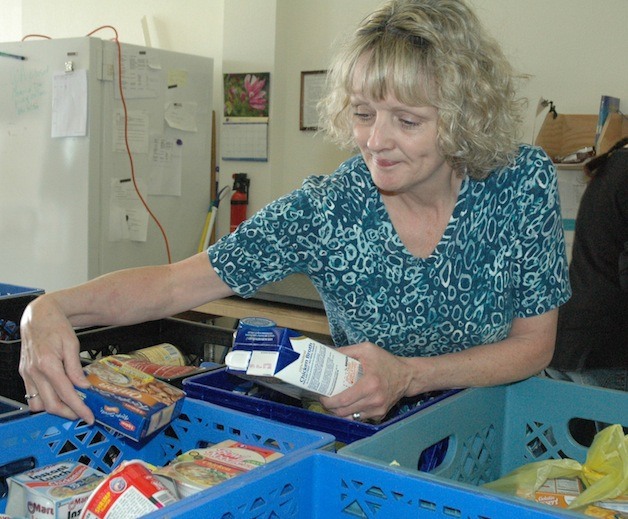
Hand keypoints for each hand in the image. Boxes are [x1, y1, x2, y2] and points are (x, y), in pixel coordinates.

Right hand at [19, 295, 93, 423]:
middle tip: (82, 414)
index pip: (66, 394)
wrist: (39, 316)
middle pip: (51, 404)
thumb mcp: (72, 344)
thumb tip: (83, 386)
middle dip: (68, 413)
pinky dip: (45, 400)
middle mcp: (34, 372)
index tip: (89, 416)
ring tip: (71, 405)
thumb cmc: (56, 326)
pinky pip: (32, 395)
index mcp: (48, 364)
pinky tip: (58, 396)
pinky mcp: (24, 374)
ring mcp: (27, 374)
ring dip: (55, 409)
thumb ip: (76, 368)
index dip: (79, 408)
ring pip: (39, 403)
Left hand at [319, 342, 413, 421]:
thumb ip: (346, 351)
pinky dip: (351, 413)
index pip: (343, 400)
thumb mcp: (366, 349)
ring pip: (351, 417)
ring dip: (339, 412)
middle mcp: (374, 400)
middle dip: (330, 408)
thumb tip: (328, 353)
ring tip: (334, 402)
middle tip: (324, 399)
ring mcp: (378, 410)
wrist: (407, 375)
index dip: (328, 402)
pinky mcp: (380, 415)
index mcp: (369, 384)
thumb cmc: (385, 361)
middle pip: (344, 412)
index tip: (321, 396)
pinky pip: (360, 418)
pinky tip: (348, 404)